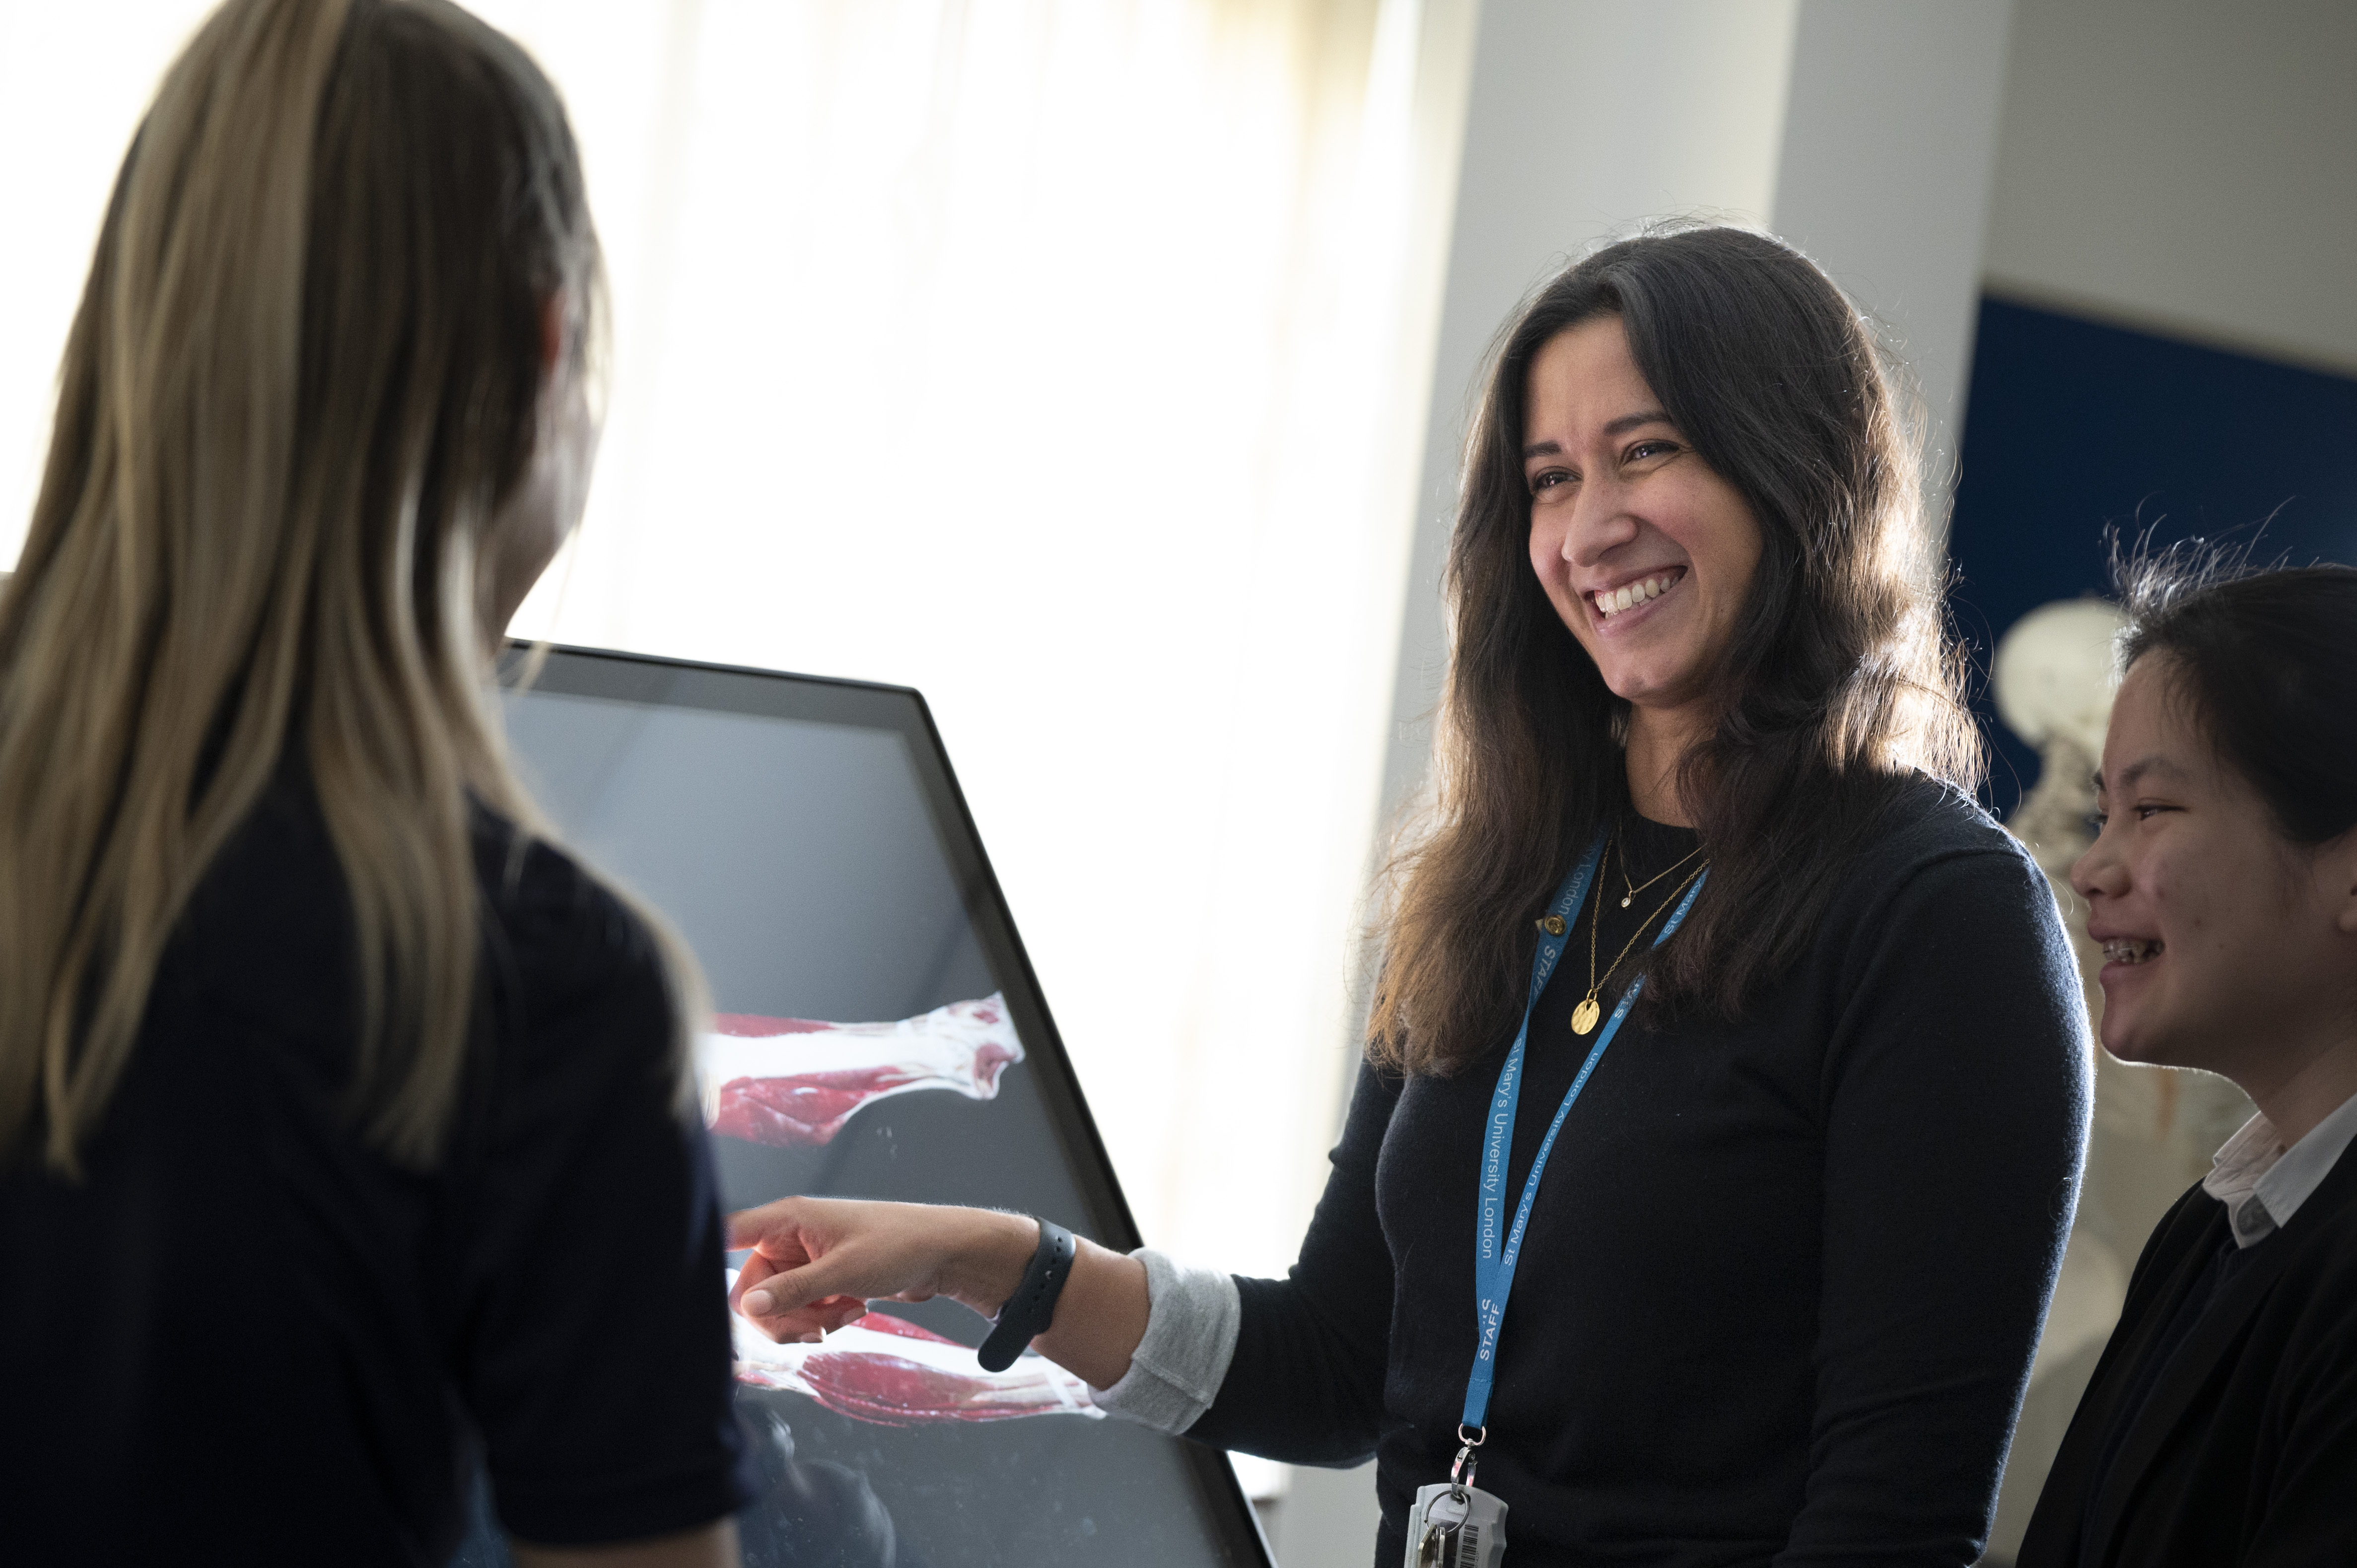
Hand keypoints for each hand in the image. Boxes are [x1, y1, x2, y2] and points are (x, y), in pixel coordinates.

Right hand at [727, 1197, 1034, 1344]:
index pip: (729, 1233)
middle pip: (751, 1290)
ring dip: (805, 1322)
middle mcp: (790, 1238)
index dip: (706, 1256)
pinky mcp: (820, 1281)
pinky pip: (800, 1311)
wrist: (945, 1255)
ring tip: (842, 1315)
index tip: (696, 1292)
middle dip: (779, 1318)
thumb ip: (795, 1291)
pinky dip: (822, 1319)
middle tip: (814, 1329)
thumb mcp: (846, 1272)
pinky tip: (852, 1311)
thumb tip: (749, 1308)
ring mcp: (805, 1261)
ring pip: (776, 1307)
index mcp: (789, 1219)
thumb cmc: (901, 1246)